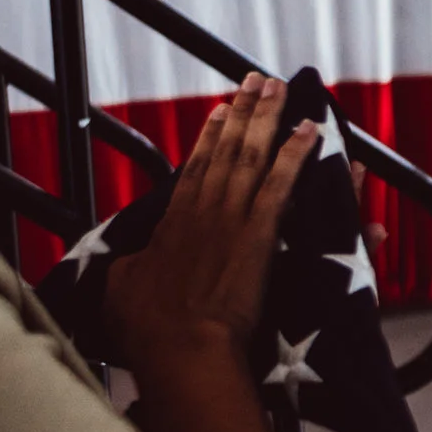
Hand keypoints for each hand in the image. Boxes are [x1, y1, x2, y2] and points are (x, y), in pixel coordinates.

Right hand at [107, 73, 317, 370]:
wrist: (180, 350)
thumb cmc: (149, 331)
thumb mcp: (121, 291)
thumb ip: (130, 267)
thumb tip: (131, 262)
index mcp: (171, 223)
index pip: (194, 169)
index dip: (210, 137)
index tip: (221, 110)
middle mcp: (202, 211)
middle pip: (226, 151)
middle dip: (244, 113)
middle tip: (258, 81)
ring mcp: (230, 219)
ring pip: (252, 157)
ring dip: (268, 119)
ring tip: (280, 88)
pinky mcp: (257, 234)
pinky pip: (281, 185)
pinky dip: (296, 155)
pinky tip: (310, 132)